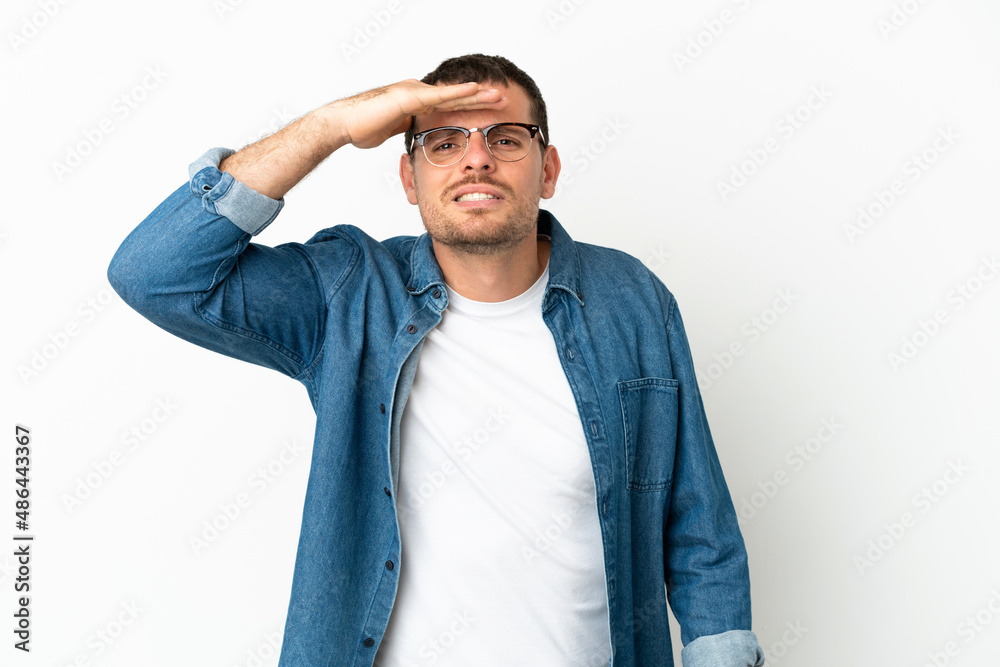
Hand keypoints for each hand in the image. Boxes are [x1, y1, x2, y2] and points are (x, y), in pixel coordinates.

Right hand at [332, 79, 507, 149]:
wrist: (343, 124)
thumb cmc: (362, 127)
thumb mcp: (395, 132)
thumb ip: (409, 131)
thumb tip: (419, 142)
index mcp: (417, 103)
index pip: (450, 106)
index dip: (471, 108)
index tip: (491, 112)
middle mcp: (419, 93)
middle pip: (456, 97)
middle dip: (481, 98)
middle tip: (504, 99)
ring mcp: (414, 92)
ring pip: (452, 93)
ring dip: (477, 93)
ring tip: (498, 94)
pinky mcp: (408, 96)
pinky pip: (438, 95)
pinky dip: (458, 92)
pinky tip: (475, 90)